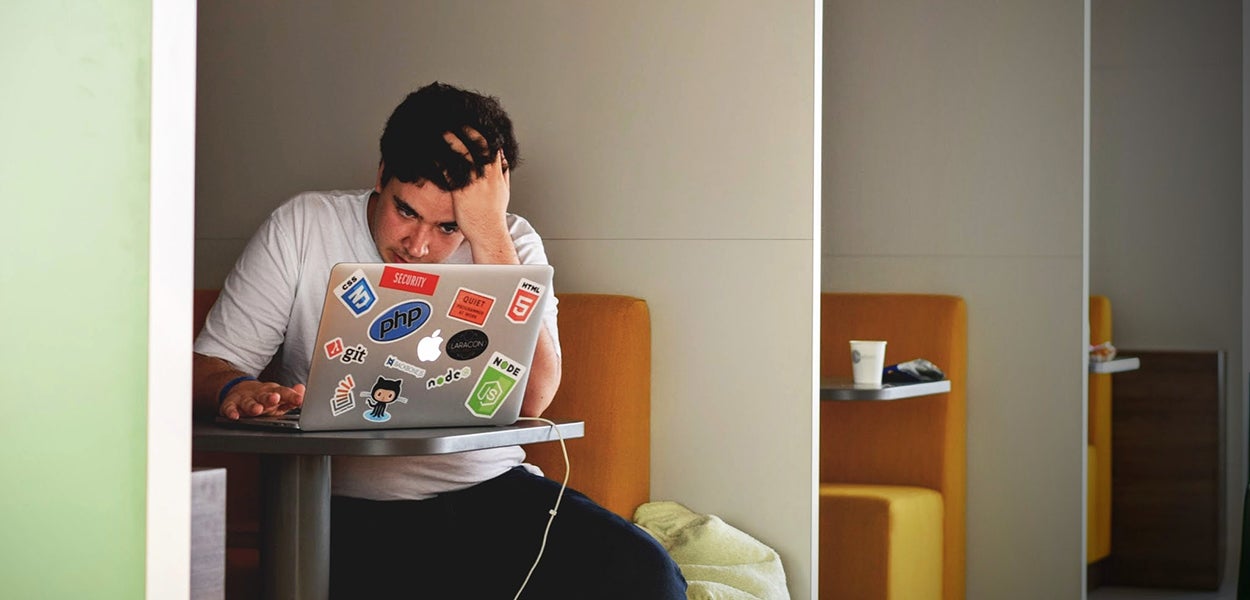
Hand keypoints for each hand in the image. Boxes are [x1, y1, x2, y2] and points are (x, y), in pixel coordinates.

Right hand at [219, 380, 304, 419]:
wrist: (239, 390)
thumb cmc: (264, 398)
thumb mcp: (279, 397)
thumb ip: (291, 397)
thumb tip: (302, 390)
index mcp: (273, 392)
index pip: (284, 393)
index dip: (292, 396)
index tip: (299, 400)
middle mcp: (259, 394)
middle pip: (265, 396)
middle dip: (270, 398)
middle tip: (275, 399)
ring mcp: (244, 399)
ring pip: (248, 402)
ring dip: (252, 406)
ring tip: (257, 409)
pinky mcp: (231, 404)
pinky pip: (229, 408)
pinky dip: (231, 412)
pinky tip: (234, 416)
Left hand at [443, 130, 512, 253]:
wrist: (489, 233)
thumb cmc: (493, 215)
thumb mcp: (503, 191)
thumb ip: (503, 174)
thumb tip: (503, 160)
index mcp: (497, 173)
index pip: (492, 145)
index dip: (482, 132)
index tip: (472, 123)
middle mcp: (487, 175)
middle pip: (478, 144)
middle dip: (467, 130)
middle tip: (455, 120)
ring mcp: (474, 182)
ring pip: (464, 153)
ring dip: (452, 139)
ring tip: (442, 129)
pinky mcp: (461, 191)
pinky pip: (451, 171)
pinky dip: (442, 160)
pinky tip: (433, 153)